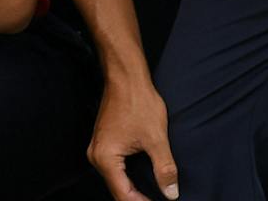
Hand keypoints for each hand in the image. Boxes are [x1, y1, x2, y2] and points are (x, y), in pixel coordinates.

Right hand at [89, 71, 179, 200]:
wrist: (126, 78)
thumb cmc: (138, 103)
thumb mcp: (156, 139)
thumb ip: (164, 169)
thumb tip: (171, 195)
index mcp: (105, 158)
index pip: (123, 194)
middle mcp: (96, 156)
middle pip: (118, 190)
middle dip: (138, 199)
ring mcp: (98, 149)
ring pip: (116, 180)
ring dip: (134, 191)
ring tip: (154, 197)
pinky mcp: (104, 144)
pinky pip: (115, 170)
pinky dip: (129, 179)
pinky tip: (144, 182)